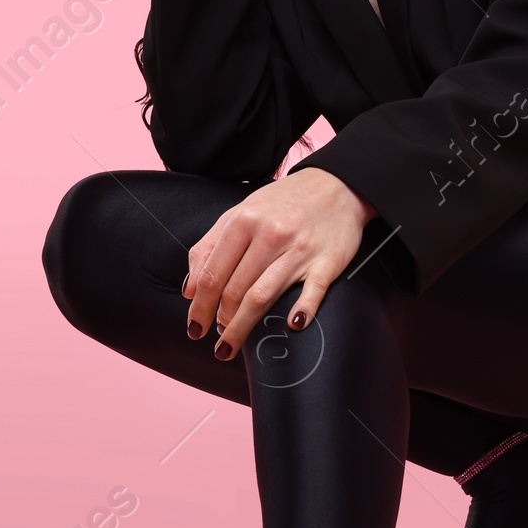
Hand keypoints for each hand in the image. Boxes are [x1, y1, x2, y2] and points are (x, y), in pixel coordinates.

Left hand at [182, 168, 375, 354]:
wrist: (337, 185)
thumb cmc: (283, 202)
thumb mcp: (241, 212)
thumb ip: (210, 246)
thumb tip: (189, 290)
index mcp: (245, 221)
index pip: (213, 274)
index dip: (200, 306)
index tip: (195, 327)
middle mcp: (270, 235)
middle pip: (235, 290)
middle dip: (220, 320)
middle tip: (217, 337)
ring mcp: (300, 249)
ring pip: (263, 296)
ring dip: (243, 326)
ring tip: (232, 342)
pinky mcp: (328, 261)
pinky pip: (312, 292)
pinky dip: (301, 311)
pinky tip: (290, 325)